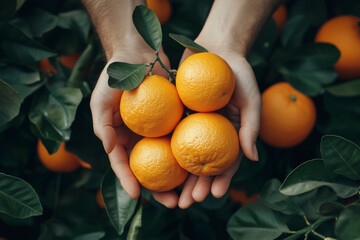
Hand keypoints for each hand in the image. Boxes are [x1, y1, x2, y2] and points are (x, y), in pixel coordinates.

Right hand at [90, 43, 180, 207]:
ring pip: (170, 159)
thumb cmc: (115, 76)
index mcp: (121, 137)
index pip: (124, 164)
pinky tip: (202, 166)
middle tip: (172, 203)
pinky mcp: (176, 120)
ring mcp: (159, 130)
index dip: (129, 181)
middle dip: (160, 189)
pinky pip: (184, 138)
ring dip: (180, 178)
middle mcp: (141, 137)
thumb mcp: (101, 99)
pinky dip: (192, 152)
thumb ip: (101, 125)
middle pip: (151, 168)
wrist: (138, 54)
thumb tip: (109, 150)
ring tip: (190, 193)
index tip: (136, 195)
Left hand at [177, 43, 260, 208]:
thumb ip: (251, 127)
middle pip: (202, 165)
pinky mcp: (176, 114)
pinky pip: (169, 133)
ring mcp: (192, 125)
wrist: (216, 48)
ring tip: (171, 194)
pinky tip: (154, 164)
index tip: (215, 195)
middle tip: (188, 203)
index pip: (226, 162)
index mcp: (229, 134)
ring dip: (178, 176)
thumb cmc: (238, 73)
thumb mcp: (251, 99)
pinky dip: (163, 149)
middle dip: (196, 186)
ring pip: (184, 155)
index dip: (221, 180)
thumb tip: (252, 159)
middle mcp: (209, 133)